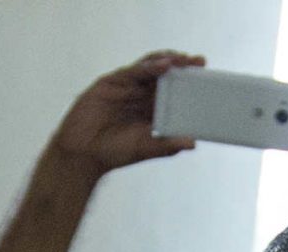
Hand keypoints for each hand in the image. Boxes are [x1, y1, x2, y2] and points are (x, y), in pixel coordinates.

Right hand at [47, 51, 205, 176]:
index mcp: (150, 110)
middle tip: (199, 62)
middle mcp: (140, 96)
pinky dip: (149, 66)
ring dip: (168, 62)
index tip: (206, 78)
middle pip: (165, 76)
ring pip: (150, 68)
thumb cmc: (112, 153)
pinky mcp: (112, 82)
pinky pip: (134, 71)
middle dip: (182, 67)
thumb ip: (167, 146)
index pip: (174, 92)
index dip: (188, 84)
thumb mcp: (144, 149)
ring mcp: (126, 87)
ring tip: (184, 60)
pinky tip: (164, 64)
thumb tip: (193, 143)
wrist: (81, 155)